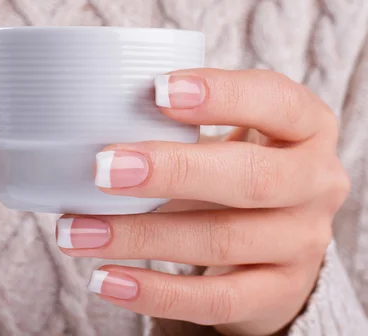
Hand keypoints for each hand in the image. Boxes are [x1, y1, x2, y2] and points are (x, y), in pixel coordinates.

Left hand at [56, 69, 348, 334]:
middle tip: (102, 168)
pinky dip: (154, 292)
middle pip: (250, 177)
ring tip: (75, 232)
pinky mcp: (278, 293)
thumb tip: (89, 124)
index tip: (156, 91)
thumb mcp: (230, 138)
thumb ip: (181, 128)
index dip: (221, 95)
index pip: (275, 100)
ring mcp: (302, 243)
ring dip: (138, 236)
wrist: (279, 244)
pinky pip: (214, 300)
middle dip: (171, 171)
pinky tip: (105, 280)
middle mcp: (316, 183)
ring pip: (220, 242)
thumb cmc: (237, 170)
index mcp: (305, 127)